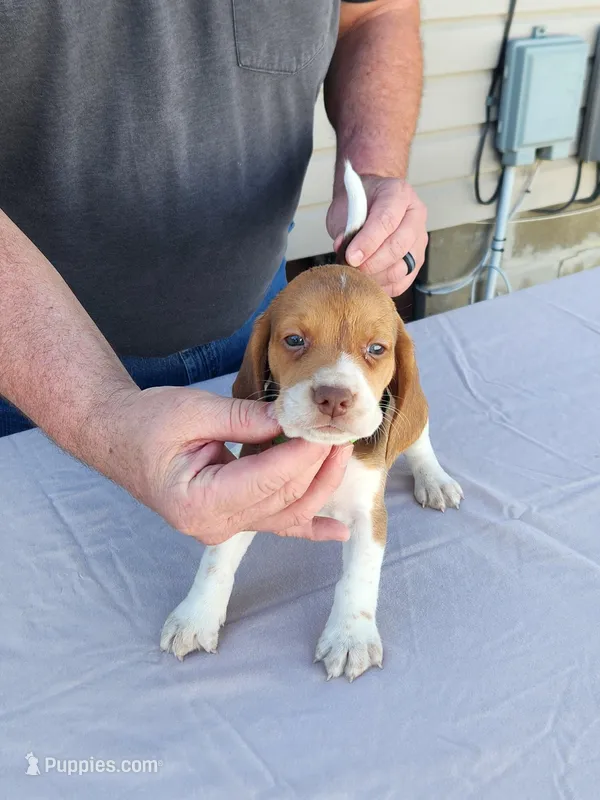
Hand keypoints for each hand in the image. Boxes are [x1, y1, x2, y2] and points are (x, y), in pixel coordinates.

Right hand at [110, 386, 350, 544]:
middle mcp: (213, 525)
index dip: (302, 454)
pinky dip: (309, 528)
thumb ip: (243, 418)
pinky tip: (337, 532)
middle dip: (317, 464)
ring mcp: (223, 527)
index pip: (267, 480)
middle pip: (283, 497)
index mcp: (198, 502)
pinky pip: (275, 524)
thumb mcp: (192, 412)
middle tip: (339, 431)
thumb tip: (289, 419)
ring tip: (343, 455)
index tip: (325, 427)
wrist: (118, 437)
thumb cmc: (146, 422)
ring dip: (319, 485)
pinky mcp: (231, 518)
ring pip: (286, 512)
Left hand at [327, 174, 427, 296]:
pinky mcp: (417, 260)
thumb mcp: (347, 207)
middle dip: (372, 263)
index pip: (387, 221)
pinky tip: (369, 283)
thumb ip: (346, 226)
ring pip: (403, 267)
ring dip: (377, 277)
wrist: (370, 201)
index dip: (368, 242)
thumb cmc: (359, 203)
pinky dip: (385, 287)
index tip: (350, 257)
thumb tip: (342, 248)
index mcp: (399, 194)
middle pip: (398, 246)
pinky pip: (404, 281)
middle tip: (352, 268)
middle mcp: (415, 215)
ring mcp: (419, 239)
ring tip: (358, 276)